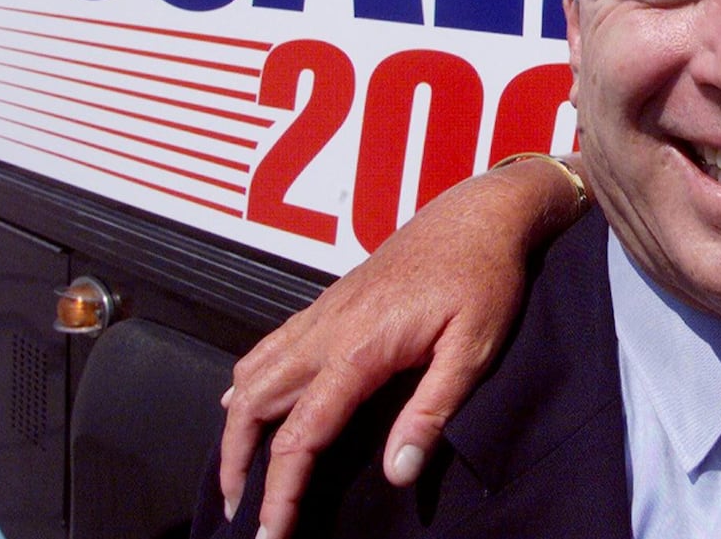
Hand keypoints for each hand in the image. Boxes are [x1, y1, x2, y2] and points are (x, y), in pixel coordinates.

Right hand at [218, 163, 579, 538]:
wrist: (480, 213)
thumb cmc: (484, 277)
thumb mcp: (474, 347)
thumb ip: (433, 409)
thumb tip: (398, 471)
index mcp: (359, 348)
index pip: (301, 435)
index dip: (280, 491)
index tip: (270, 534)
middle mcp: (327, 329)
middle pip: (255, 405)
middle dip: (237, 462)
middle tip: (239, 510)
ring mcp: (324, 311)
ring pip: (253, 372)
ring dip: (235, 425)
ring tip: (237, 470)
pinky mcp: (331, 300)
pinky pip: (270, 345)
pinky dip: (248, 382)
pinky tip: (245, 402)